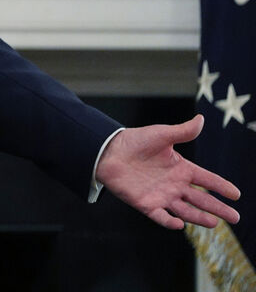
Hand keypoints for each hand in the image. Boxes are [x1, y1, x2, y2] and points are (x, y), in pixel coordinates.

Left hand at [96, 114, 240, 229]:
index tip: (237, 194)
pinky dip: (169, 222)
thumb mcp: (161, 134)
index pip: (207, 179)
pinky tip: (179, 224)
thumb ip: (182, 131)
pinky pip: (160, 216)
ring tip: (215, 223)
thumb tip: (201, 119)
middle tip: (235, 217)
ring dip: (200, 217)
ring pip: (185, 211)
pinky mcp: (146, 203)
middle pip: (201, 199)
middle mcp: (174, 184)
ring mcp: (161, 195)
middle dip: (218, 208)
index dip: (221, 186)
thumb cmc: (135, 141)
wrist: (107, 151)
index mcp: (181, 168)